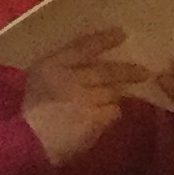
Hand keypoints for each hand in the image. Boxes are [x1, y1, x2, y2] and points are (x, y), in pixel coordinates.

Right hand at [23, 26, 149, 166]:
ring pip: (113, 92)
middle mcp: (69, 78)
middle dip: (126, 70)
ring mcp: (84, 98)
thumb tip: (89, 61)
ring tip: (119, 95)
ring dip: (118, 94)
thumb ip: (60, 69)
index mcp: (50, 64)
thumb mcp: (38, 79)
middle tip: (144, 71)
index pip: (81, 46)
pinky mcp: (95, 118)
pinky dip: (112, 112)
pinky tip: (104, 116)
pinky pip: (113, 111)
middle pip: (105, 70)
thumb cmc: (31, 109)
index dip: (102, 39)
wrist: (29, 141)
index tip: (121, 33)